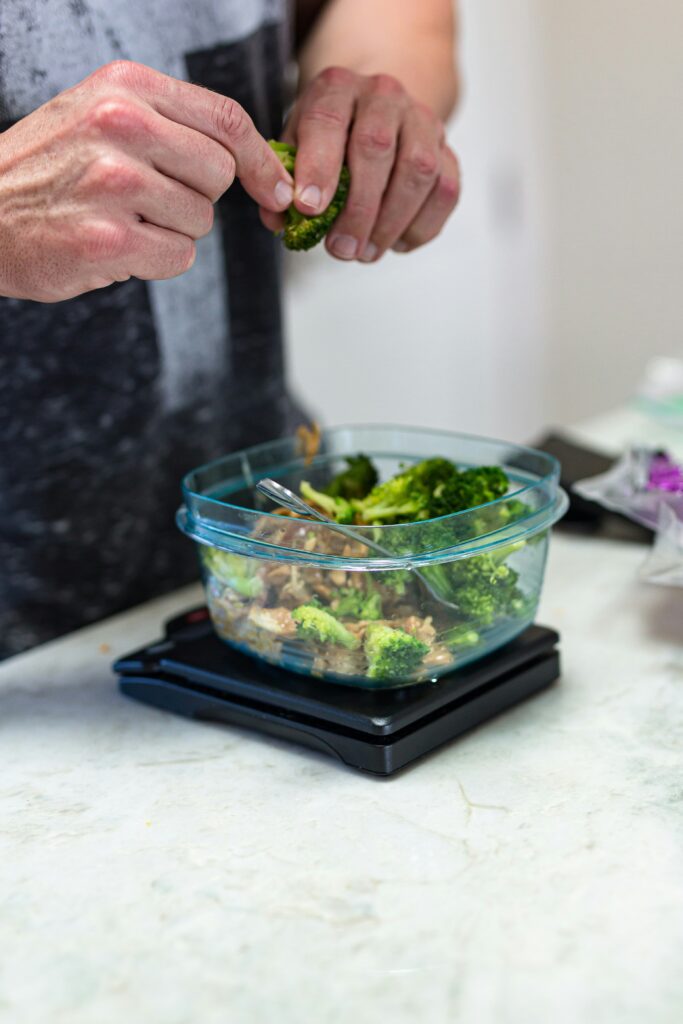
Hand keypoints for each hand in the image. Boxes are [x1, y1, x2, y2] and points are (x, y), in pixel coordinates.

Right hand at [0, 61, 293, 301]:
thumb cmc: (50, 172)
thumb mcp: (99, 117)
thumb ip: (168, 124)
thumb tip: (256, 163)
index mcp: (124, 87)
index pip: (224, 118)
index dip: (261, 159)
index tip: (278, 187)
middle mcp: (120, 124)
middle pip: (220, 174)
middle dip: (197, 197)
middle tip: (150, 201)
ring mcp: (115, 182)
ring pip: (201, 220)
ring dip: (171, 231)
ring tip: (121, 220)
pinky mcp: (110, 238)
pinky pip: (179, 256)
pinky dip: (155, 262)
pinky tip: (115, 247)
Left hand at [260, 66, 459, 261]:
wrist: (376, 109)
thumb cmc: (329, 135)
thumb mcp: (296, 144)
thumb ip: (282, 179)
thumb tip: (278, 220)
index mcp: (337, 88)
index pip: (328, 120)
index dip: (318, 167)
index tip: (308, 209)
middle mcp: (384, 96)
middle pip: (377, 147)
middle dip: (357, 208)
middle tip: (340, 249)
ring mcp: (422, 121)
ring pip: (418, 170)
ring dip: (390, 221)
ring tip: (366, 253)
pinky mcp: (448, 151)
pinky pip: (446, 191)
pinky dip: (421, 226)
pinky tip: (395, 244)